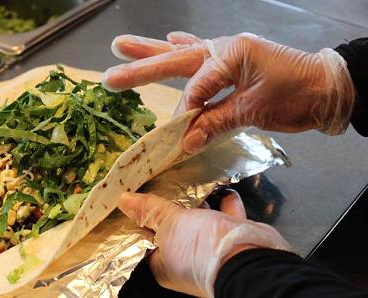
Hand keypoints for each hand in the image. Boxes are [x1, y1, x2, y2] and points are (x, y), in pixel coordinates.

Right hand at [103, 32, 355, 152]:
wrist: (327, 87)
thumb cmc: (296, 95)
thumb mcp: (256, 109)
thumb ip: (217, 121)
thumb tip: (184, 141)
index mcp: (230, 54)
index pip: (196, 88)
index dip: (187, 113)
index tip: (181, 135)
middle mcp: (222, 48)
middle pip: (174, 60)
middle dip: (141, 68)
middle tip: (110, 75)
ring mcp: (225, 51)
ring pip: (180, 53)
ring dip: (150, 52)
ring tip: (121, 46)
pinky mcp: (230, 60)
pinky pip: (200, 53)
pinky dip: (183, 47)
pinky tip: (169, 39)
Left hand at [119, 190, 291, 296]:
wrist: (251, 258)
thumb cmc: (203, 249)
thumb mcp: (170, 225)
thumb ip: (150, 211)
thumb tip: (124, 200)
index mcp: (163, 263)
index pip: (144, 239)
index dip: (139, 220)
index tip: (134, 199)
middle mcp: (185, 259)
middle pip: (171, 229)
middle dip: (169, 207)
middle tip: (160, 181)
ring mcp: (209, 250)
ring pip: (199, 222)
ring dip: (198, 204)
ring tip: (189, 180)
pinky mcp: (231, 240)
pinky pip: (226, 218)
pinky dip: (225, 203)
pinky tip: (223, 188)